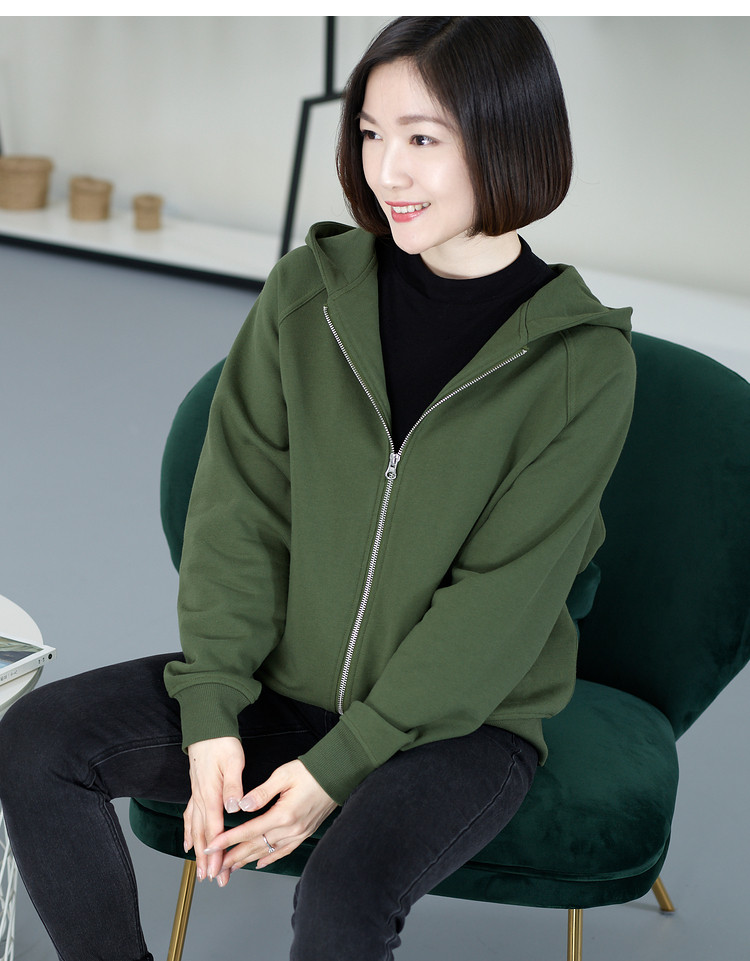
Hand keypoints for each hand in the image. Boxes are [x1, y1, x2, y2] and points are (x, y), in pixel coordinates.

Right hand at [184, 737, 245, 885]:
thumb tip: (233, 807)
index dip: (215, 852)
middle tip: (212, 880)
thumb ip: (232, 784)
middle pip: (203, 834)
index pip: (214, 829)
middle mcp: (201, 797)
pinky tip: (189, 844)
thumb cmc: (222, 742)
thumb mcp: (233, 760)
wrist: (207, 727)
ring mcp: (196, 795)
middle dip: (207, 859)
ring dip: (198, 851)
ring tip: (200, 871)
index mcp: (211, 793)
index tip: (217, 871)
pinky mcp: (197, 790)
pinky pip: (190, 816)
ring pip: (195, 829)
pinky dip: (190, 832)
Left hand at [206, 759, 336, 881]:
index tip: (212, 845)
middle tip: (214, 865)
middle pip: (256, 847)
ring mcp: (298, 834)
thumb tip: (242, 805)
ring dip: (247, 860)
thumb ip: (261, 792)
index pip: (249, 831)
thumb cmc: (311, 772)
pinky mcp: (304, 833)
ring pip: (268, 852)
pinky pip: (284, 851)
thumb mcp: (284, 775)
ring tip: (230, 867)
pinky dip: (270, 858)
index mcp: (284, 815)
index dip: (228, 839)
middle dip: (233, 856)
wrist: (337, 775)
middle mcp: (291, 829)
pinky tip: (259, 863)